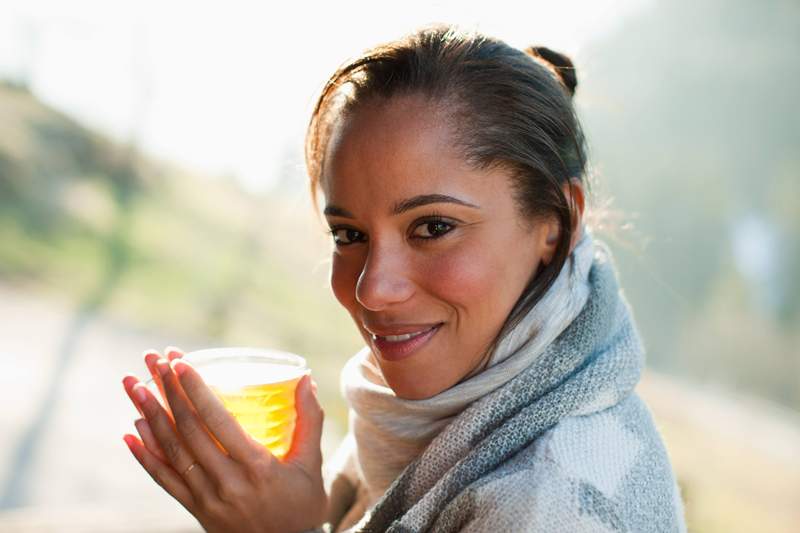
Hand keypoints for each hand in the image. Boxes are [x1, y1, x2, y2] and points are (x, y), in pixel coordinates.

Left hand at [122, 347, 327, 532]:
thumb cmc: (302, 505)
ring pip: (171, 452)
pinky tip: (131, 431)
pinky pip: (165, 480)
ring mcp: (207, 499)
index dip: (196, 390)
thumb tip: (305, 379)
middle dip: (168, 391)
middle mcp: (227, 483)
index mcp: (257, 468)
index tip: (180, 363)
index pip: (218, 421)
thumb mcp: (311, 464)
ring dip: (150, 415)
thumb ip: (309, 421)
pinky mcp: (196, 510)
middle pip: (188, 431)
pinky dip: (145, 455)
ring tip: (134, 385)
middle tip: (153, 361)